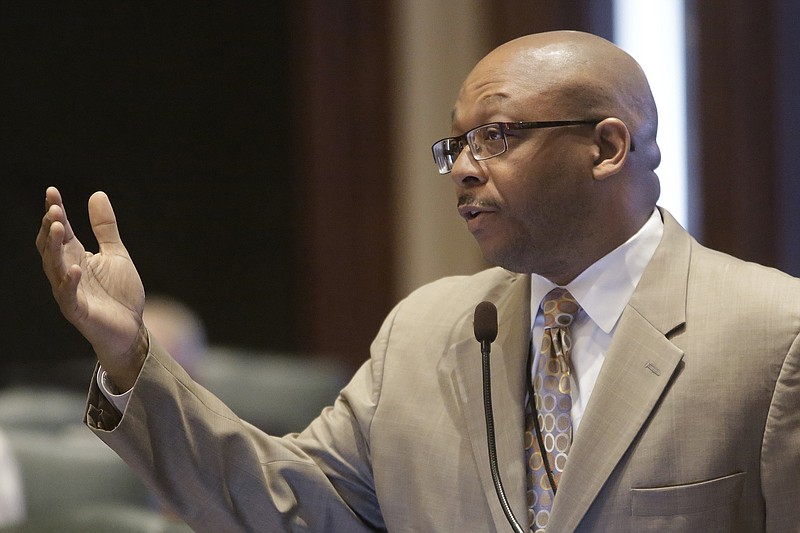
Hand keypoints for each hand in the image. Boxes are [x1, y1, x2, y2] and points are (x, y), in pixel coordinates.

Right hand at [36, 187, 146, 390]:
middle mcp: (67, 272)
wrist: (131, 329)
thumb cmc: (119, 293)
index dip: (55, 212)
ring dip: (54, 248)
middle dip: (50, 228)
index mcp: (75, 257)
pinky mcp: (78, 311)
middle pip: (51, 247)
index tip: (52, 191)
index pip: (60, 231)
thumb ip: (105, 228)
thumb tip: (97, 194)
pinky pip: (68, 296)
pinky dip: (70, 282)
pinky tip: (74, 268)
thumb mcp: (116, 254)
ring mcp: (70, 292)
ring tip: (58, 227)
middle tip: (53, 208)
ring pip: (54, 268)